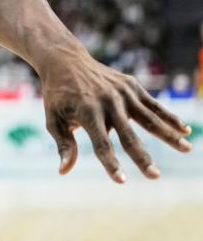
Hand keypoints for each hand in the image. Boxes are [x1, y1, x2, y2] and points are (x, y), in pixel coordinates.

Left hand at [40, 51, 191, 182]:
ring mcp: (121, 93)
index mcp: (87, 112)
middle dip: (142, 157)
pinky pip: (152, 104)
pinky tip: (184, 129)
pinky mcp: (131, 86)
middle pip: (128, 135)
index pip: (101, 143)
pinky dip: (169, 116)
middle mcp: (107, 102)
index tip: (121, 180)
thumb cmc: (58, 95)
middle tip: (155, 176)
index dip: (111, 163)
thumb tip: (64, 171)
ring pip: (149, 118)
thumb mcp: (53, 118)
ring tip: (187, 149)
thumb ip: (64, 144)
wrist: (64, 60)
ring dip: (169, 135)